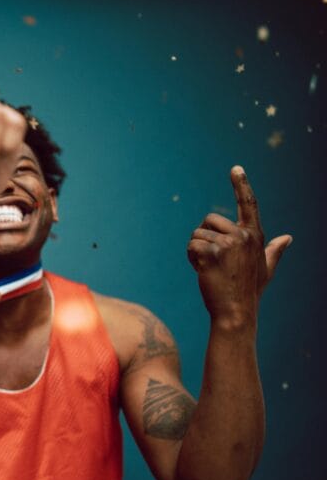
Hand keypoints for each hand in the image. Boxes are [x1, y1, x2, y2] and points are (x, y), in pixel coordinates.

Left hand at [187, 166, 291, 328]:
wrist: (236, 312)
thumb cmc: (250, 290)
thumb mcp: (266, 268)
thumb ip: (275, 250)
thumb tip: (288, 237)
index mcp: (255, 235)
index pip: (249, 204)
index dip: (241, 185)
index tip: (235, 168)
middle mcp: (243, 235)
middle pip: (209, 220)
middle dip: (205, 237)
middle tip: (214, 260)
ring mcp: (228, 243)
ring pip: (197, 235)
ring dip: (196, 251)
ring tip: (210, 268)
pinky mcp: (212, 252)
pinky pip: (191, 246)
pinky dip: (191, 258)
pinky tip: (201, 271)